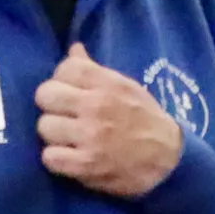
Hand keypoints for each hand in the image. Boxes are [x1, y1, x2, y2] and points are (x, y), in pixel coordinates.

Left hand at [36, 44, 183, 199]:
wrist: (170, 158)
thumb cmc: (144, 119)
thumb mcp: (125, 87)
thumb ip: (95, 70)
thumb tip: (73, 48)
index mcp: (107, 83)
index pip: (65, 68)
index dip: (63, 80)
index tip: (71, 92)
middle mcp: (96, 106)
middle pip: (45, 95)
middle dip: (52, 105)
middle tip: (64, 115)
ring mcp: (90, 136)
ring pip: (44, 127)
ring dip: (54, 134)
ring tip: (68, 139)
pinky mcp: (87, 165)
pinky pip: (50, 157)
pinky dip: (56, 159)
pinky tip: (69, 157)